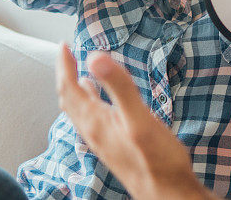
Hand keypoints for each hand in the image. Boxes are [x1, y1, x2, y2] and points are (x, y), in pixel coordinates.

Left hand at [55, 44, 218, 199]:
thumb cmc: (156, 159)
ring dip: (75, 89)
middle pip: (69, 99)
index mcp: (96, 121)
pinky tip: (98, 102)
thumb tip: (96, 56)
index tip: (64, 45)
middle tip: (67, 54)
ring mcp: (102, 140)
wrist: (166, 192)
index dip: (65, 65)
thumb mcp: (139, 118)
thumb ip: (119, 86)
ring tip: (76, 73)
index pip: (71, 88)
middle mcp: (93, 131)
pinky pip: (90, 119)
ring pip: (78, 110)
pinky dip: (88, 102)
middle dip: (65, 74)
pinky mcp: (112, 145)